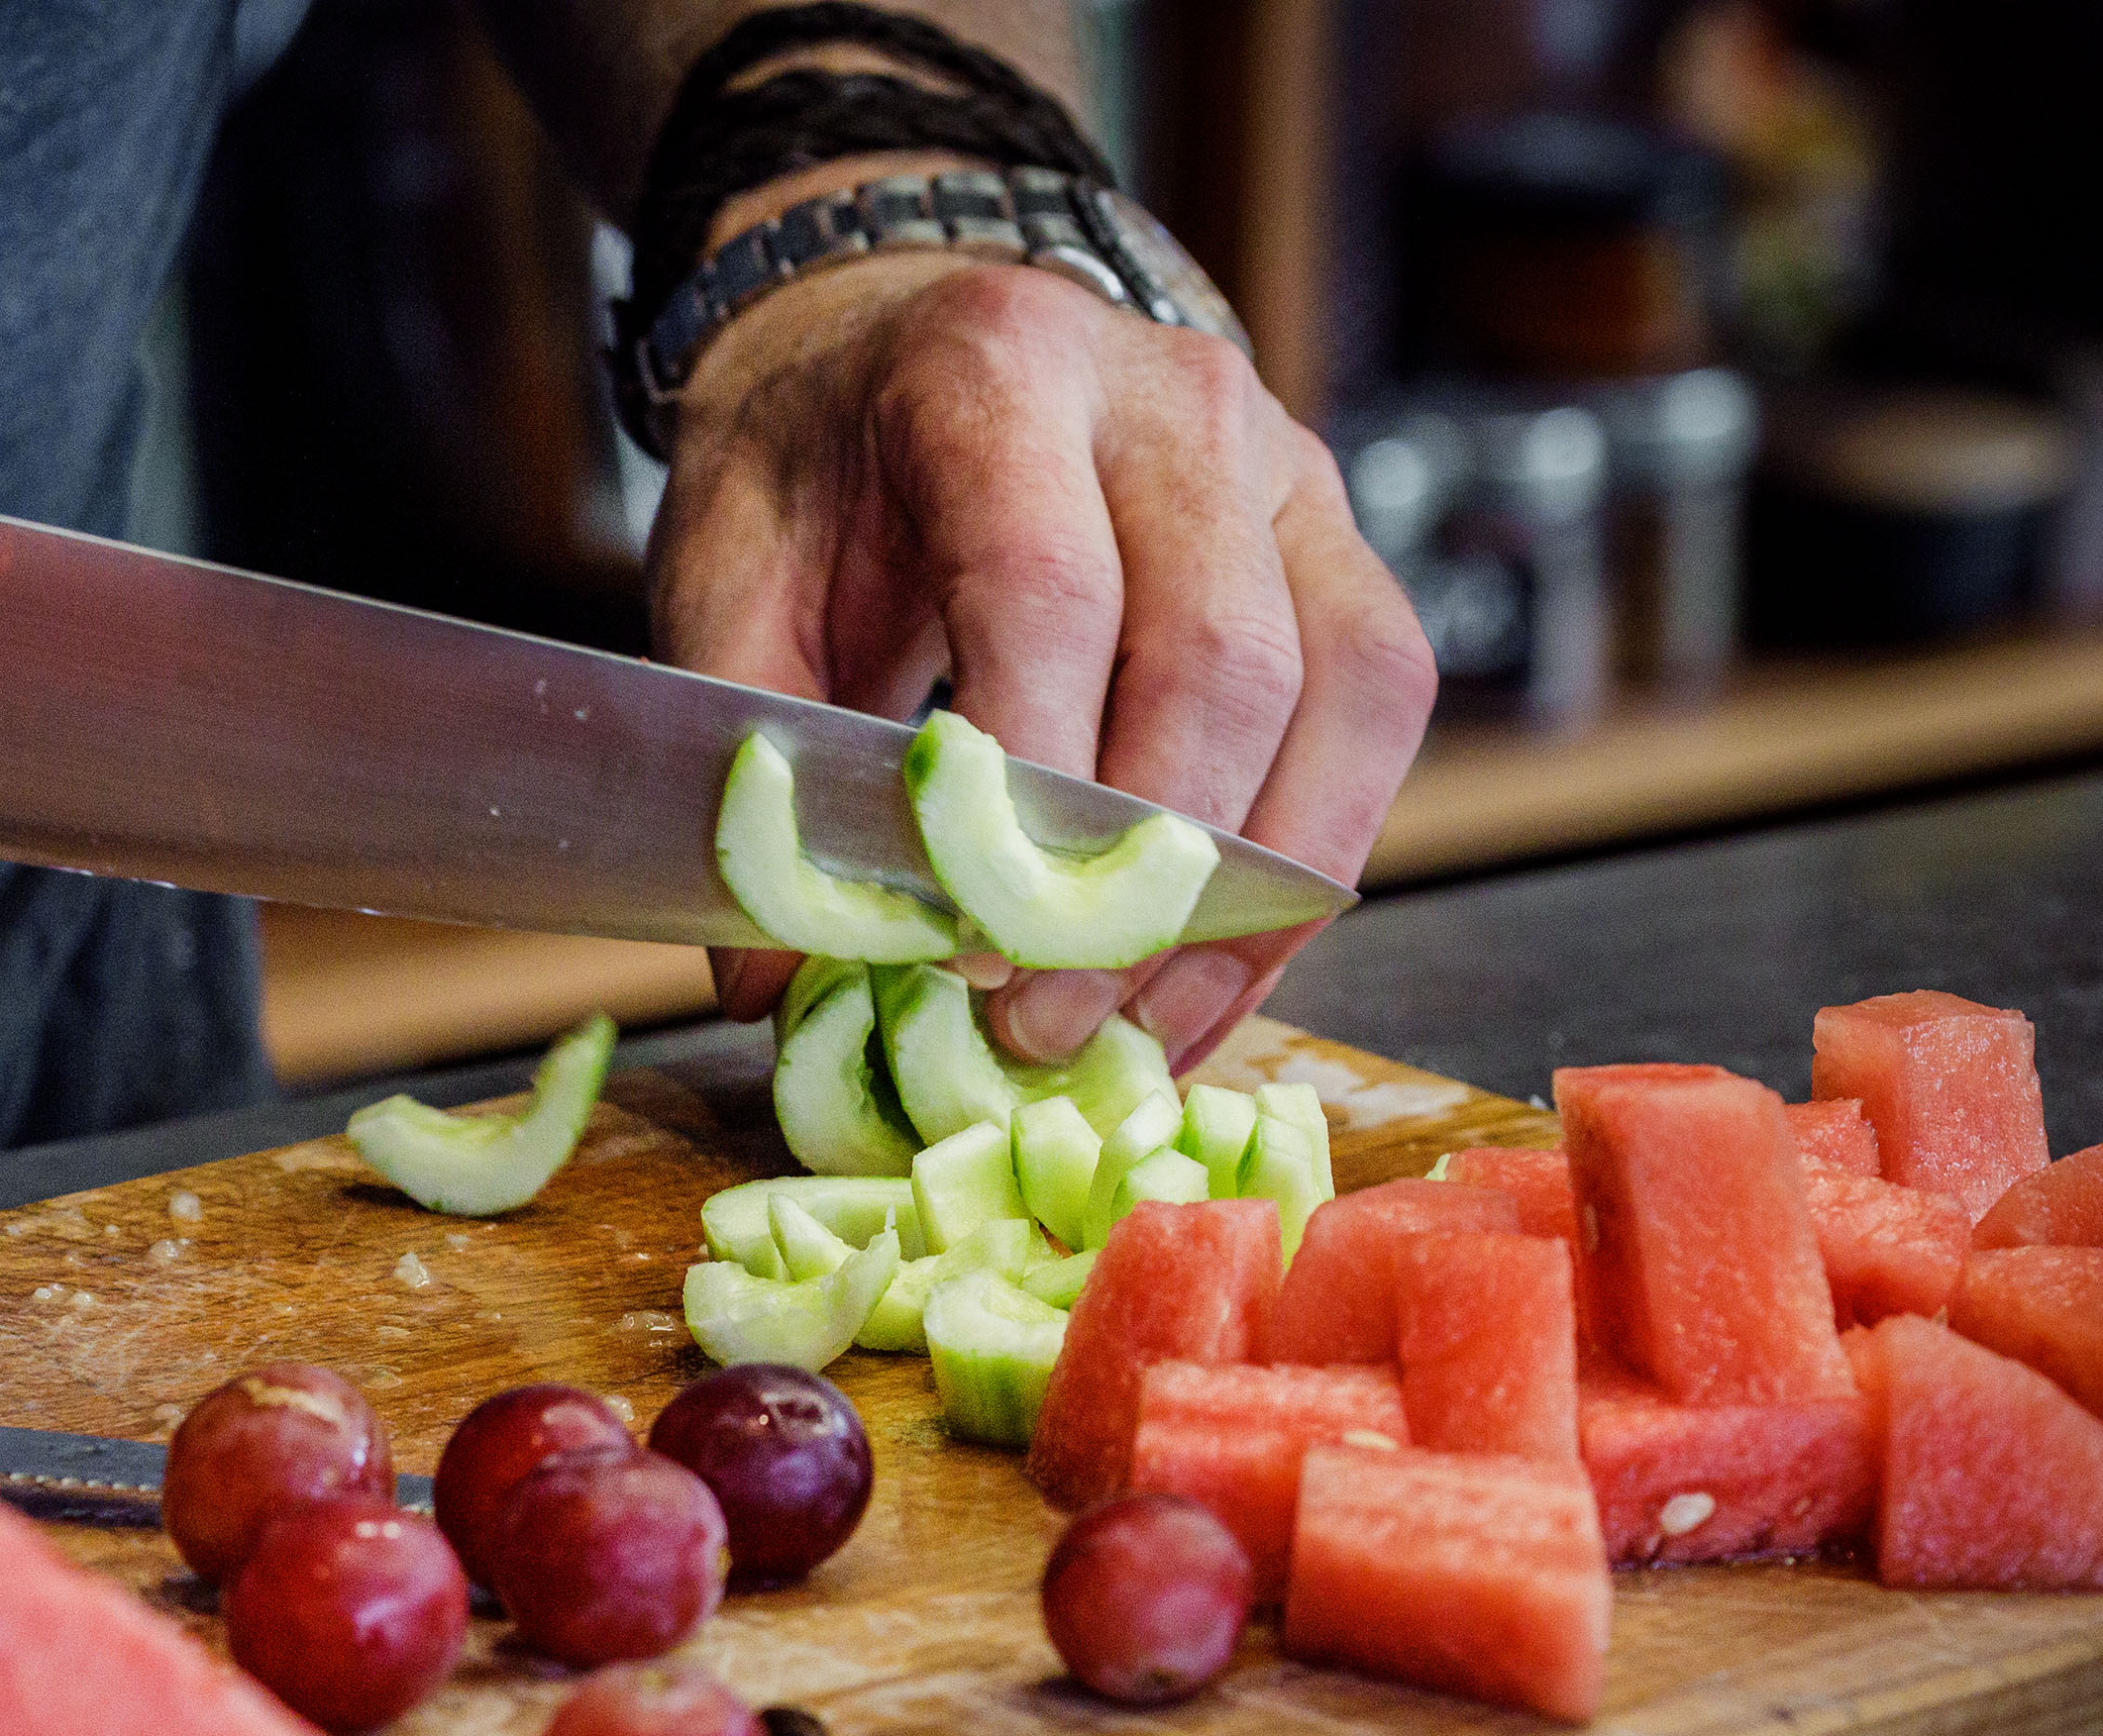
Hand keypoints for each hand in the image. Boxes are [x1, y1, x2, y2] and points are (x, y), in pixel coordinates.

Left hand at [652, 248, 1434, 1070]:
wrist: (903, 340)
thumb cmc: (818, 468)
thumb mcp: (726, 575)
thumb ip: (747, 762)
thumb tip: (777, 980)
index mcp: (997, 372)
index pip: (1047, 594)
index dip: (1026, 792)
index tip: (973, 942)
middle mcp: (1172, 400)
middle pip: (1219, 659)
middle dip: (1141, 876)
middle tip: (1043, 1020)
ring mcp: (1281, 462)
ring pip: (1338, 694)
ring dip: (1245, 896)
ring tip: (1133, 1028)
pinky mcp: (1338, 539)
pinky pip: (1375, 712)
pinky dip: (1300, 867)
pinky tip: (1211, 970)